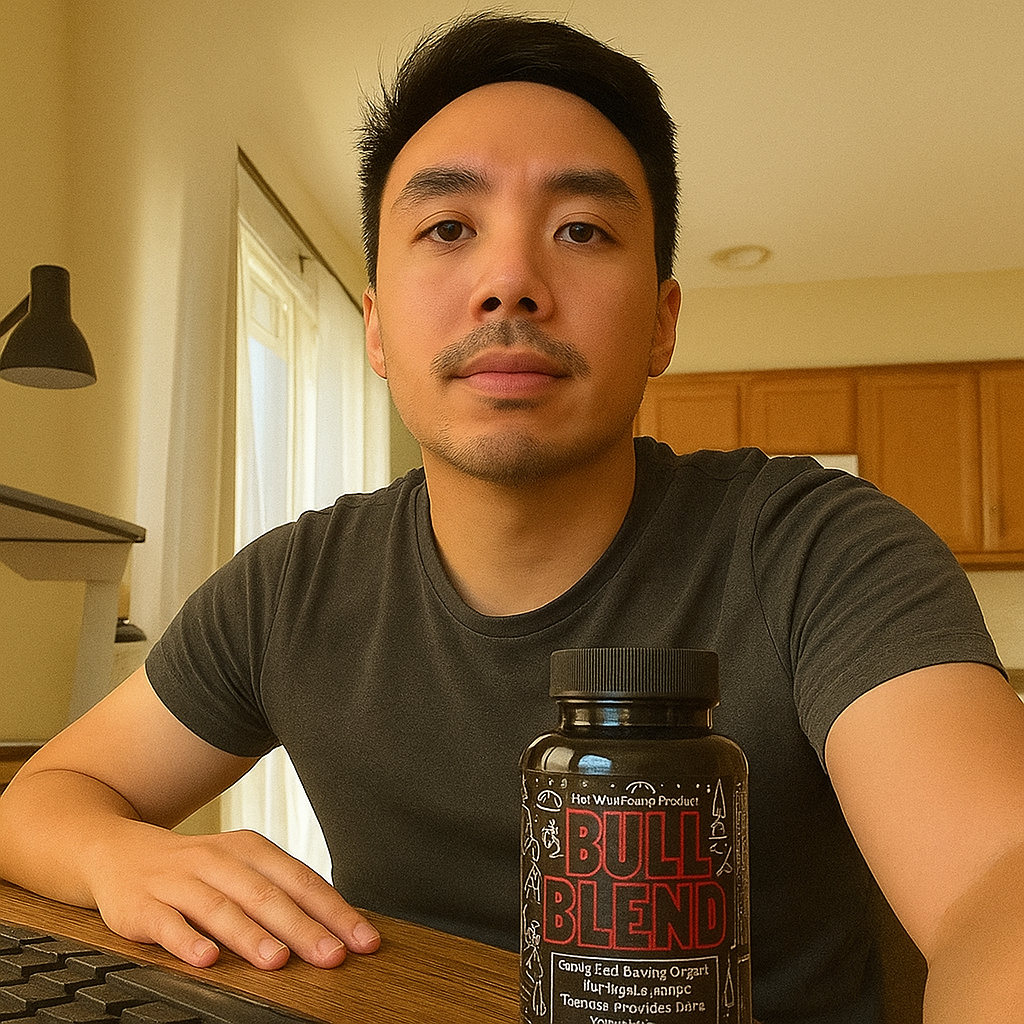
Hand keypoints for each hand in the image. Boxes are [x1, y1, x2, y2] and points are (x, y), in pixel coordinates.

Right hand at [86, 821, 380, 969]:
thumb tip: (335, 928)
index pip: (302, 880)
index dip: (334, 910)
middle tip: (332, 955)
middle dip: (303, 927)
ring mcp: (180, 881)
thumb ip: (281, 894)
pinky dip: (187, 942)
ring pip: (221, 908)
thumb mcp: (241, 868)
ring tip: (278, 960)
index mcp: (251, 850)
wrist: (121, 851)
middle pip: (267, 895)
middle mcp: (219, 860)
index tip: (363, 939)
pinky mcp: (144, 905)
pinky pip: (168, 924)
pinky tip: (207, 959)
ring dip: (251, 935)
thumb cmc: (197, 868)